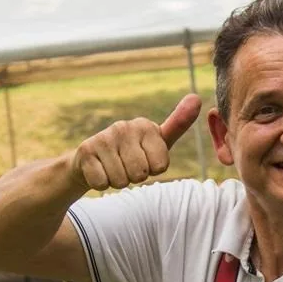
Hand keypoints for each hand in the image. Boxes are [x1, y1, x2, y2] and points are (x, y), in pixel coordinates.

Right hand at [69, 94, 201, 191]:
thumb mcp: (157, 141)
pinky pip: (102, 183)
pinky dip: (101, 183)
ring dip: (117, 181)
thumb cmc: (131, 152)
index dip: (153, 170)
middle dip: (134, 177)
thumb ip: (178, 124)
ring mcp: (103, 138)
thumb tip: (197, 98)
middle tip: (126, 166)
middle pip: (140, 174)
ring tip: (112, 167)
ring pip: (121, 180)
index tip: (144, 159)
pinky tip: (99, 170)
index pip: (160, 167)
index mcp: (146, 126)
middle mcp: (124, 127)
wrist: (91, 160)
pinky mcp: (86, 152)